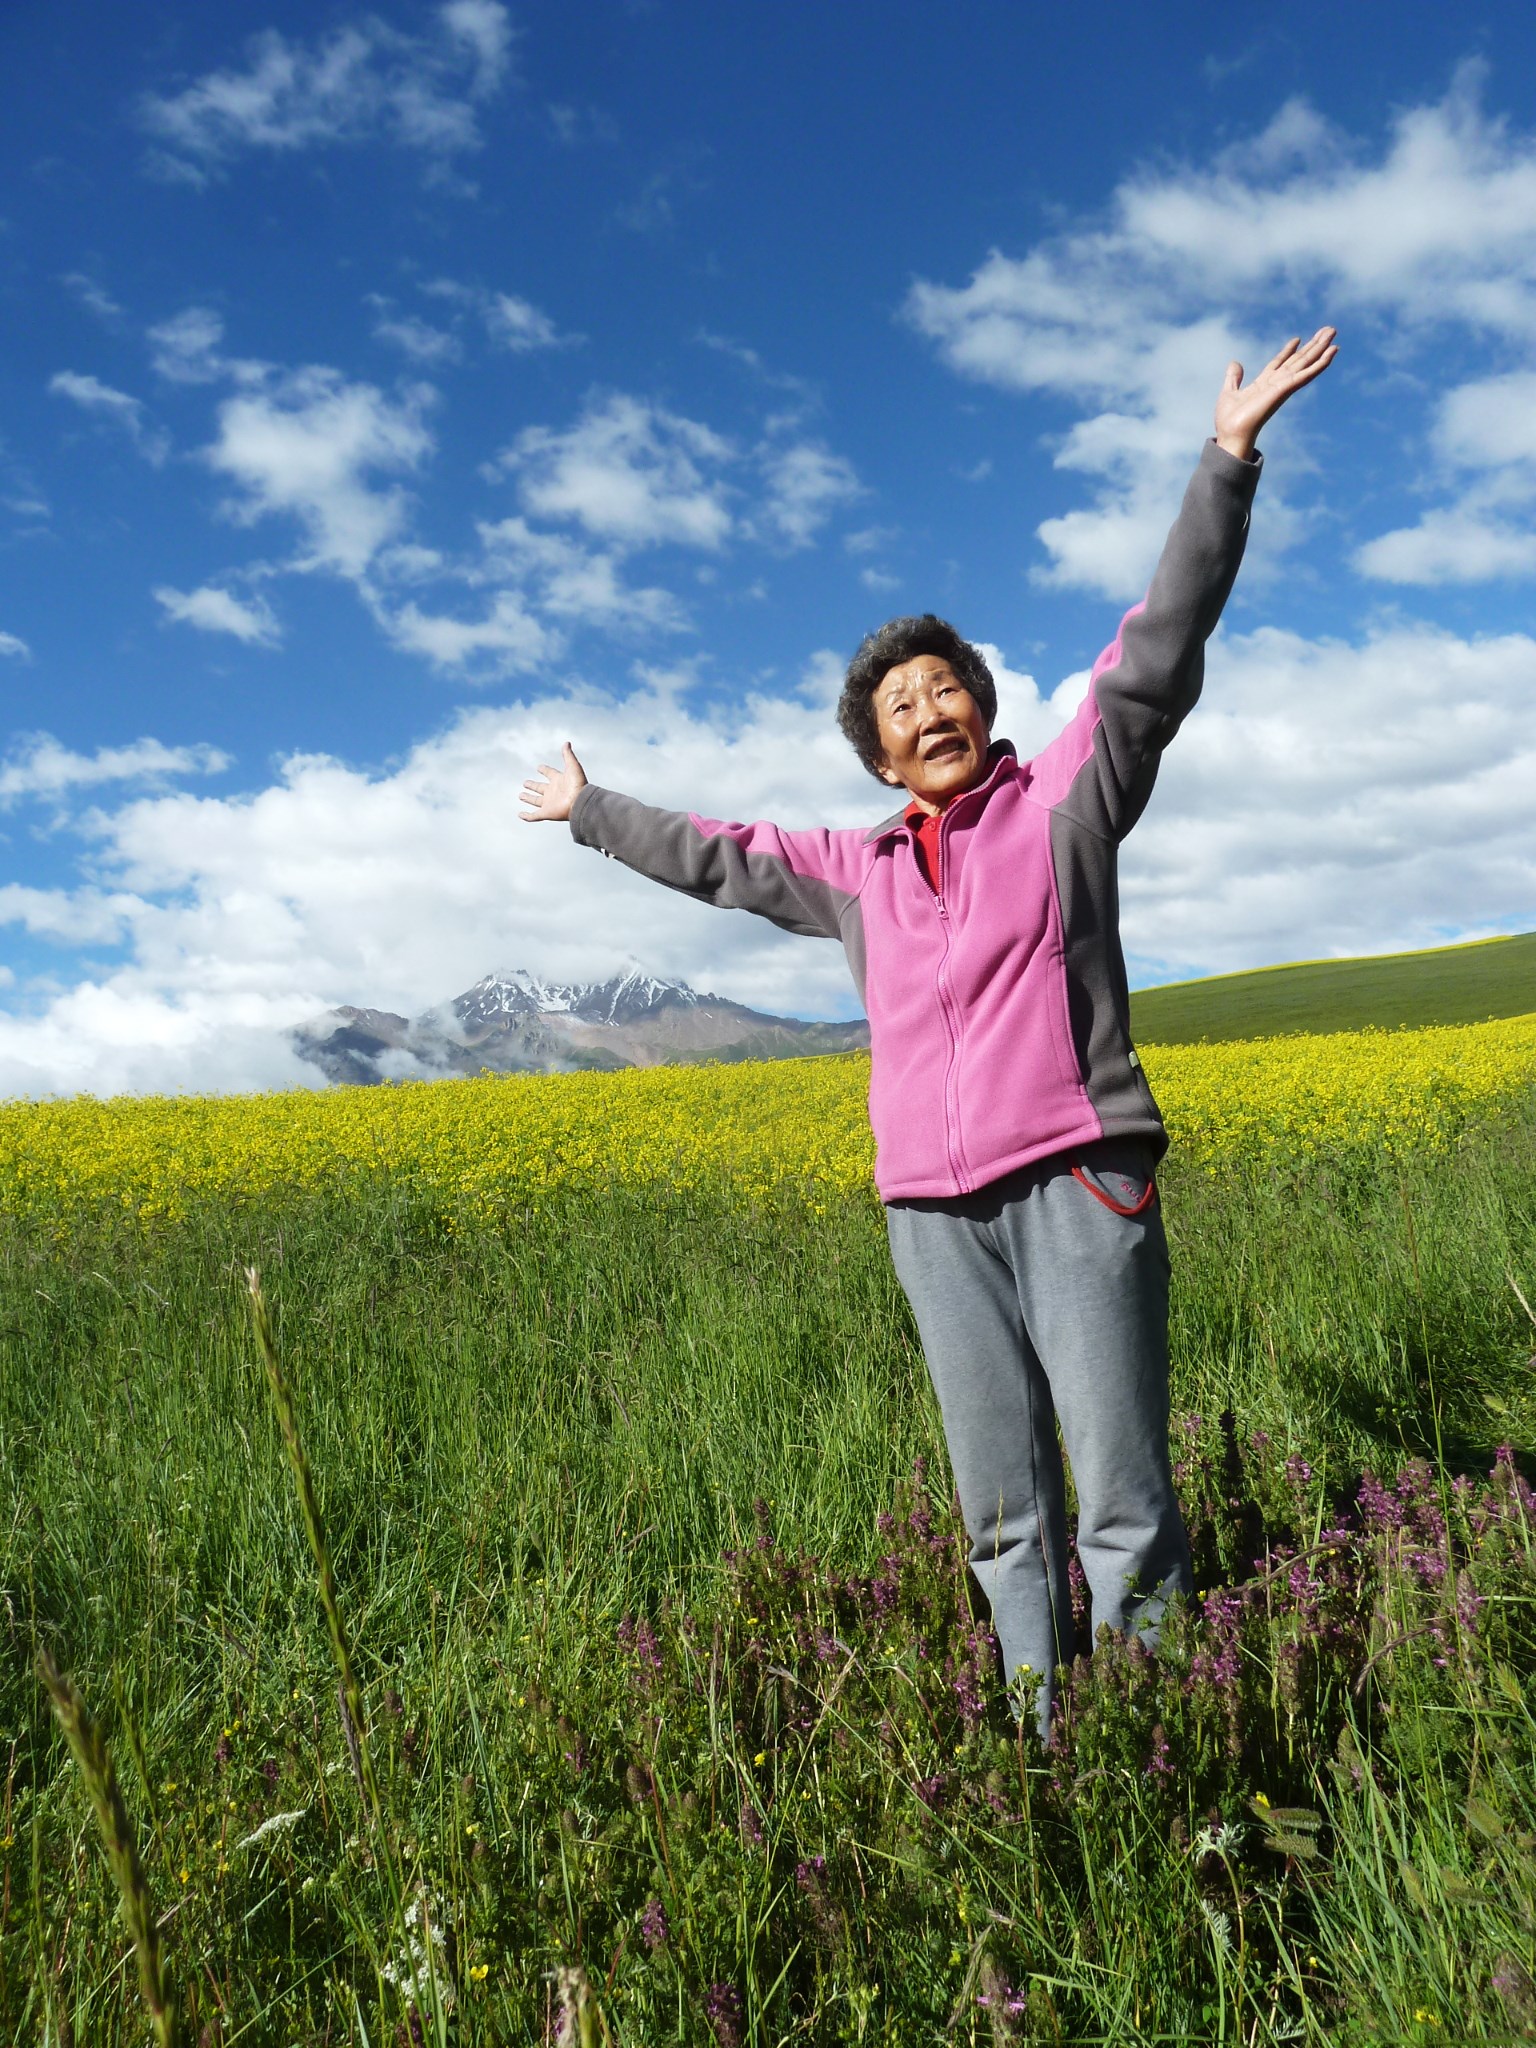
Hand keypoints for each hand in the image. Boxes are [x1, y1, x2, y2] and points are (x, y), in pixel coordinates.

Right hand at [519, 741, 586, 822]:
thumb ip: (568, 755)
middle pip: (540, 788)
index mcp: (559, 780)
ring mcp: (549, 803)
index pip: (550, 773)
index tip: (539, 767)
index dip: (544, 769)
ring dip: (528, 798)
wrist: (581, 802)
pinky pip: (534, 816)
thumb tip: (566, 742)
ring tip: (521, 795)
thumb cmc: (579, 784)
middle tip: (525, 783)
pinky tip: (520, 814)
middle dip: (533, 786)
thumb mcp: (573, 766)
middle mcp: (553, 792)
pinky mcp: (546, 813)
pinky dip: (526, 816)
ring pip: (536, 801)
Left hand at [1214, 326, 1337, 461]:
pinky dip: (1320, 363)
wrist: (1231, 434)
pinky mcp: (1286, 389)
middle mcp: (1277, 383)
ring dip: (1321, 348)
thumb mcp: (1229, 392)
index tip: (1297, 339)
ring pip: (1306, 363)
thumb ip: (1234, 377)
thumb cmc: (1229, 420)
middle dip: (1312, 345)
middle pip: (1298, 360)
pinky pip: (1307, 374)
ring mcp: (1284, 386)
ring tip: (1333, 332)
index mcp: (1264, 383)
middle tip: (1328, 330)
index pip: (1279, 363)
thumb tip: (1235, 363)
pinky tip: (1332, 352)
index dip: (1288, 350)